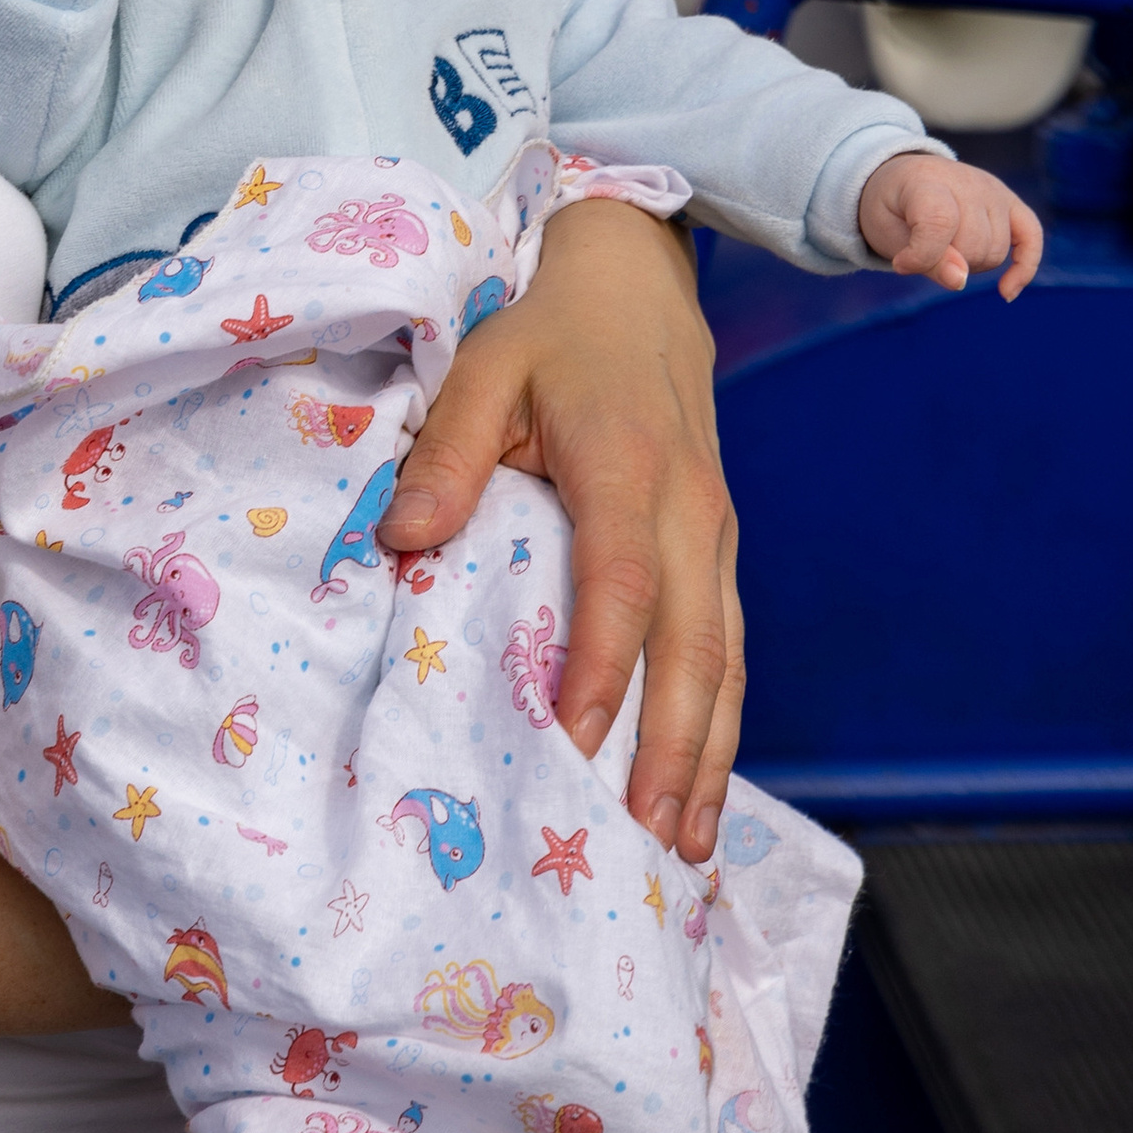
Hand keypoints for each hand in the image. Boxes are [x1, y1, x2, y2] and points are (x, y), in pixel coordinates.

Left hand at [380, 197, 741, 862]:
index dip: (601, 666)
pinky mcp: (722, 551)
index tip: (573, 742)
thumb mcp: (485, 366)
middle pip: (695, 646)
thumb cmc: (551, 334)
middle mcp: (693, 512)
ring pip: (726, 660)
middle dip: (673, 748)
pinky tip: (699, 787)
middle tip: (643, 838)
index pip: (622, 584)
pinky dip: (720, 723)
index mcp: (628, 468)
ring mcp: (719, 536)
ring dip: (708, 754)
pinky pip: (729, 648)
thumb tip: (403, 537)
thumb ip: (448, 450)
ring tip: (681, 844)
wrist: (638, 288)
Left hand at [858, 150, 1041, 299]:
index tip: (901, 265)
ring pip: (996, 251)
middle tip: (921, 249)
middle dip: (947, 262)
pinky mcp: (1012, 202)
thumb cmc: (891, 210)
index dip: (923, 254)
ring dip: (971, 264)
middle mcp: (967, 180)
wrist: (901, 180)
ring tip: (946, 248)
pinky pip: (1032, 238)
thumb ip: (924, 258)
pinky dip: (1024, 268)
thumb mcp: (889, 235)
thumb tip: (961, 281)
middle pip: (973, 244)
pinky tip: (1005, 292)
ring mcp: (994, 189)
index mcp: (927, 180)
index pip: (941, 222)